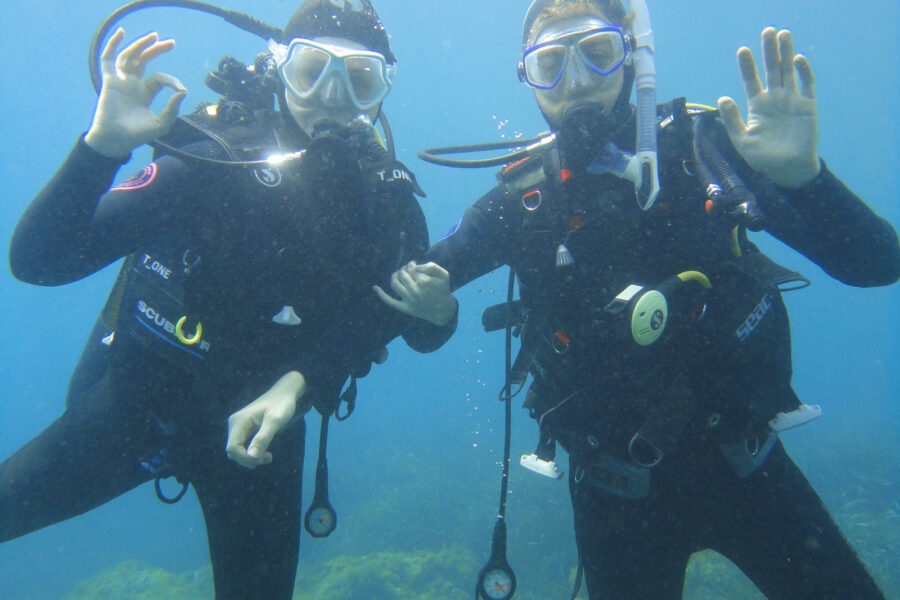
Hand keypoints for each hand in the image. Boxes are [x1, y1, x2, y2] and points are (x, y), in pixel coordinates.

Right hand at [84, 28, 186, 157]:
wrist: (116, 141)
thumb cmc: (137, 135)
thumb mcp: (161, 124)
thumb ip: (173, 109)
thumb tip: (183, 91)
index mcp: (144, 93)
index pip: (160, 79)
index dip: (172, 81)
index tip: (182, 89)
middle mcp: (132, 84)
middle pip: (144, 60)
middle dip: (157, 50)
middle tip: (171, 42)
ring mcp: (120, 81)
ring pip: (130, 56)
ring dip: (141, 45)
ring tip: (154, 36)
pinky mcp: (110, 81)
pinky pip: (108, 59)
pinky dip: (113, 44)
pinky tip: (121, 33)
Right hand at [225, 371, 308, 467]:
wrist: (285, 393)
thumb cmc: (282, 405)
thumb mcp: (275, 421)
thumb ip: (263, 438)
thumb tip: (251, 457)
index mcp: (239, 421)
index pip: (232, 448)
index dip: (245, 458)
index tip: (264, 458)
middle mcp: (235, 423)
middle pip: (233, 451)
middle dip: (249, 459)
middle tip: (269, 457)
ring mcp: (238, 426)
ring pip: (237, 450)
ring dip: (250, 458)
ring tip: (268, 456)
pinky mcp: (244, 429)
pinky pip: (242, 446)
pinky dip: (252, 453)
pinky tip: (265, 454)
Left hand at [374, 261, 456, 325]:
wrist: (443, 310)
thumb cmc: (443, 290)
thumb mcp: (443, 274)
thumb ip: (431, 266)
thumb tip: (415, 265)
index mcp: (424, 282)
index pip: (412, 268)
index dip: (412, 265)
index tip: (414, 265)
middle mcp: (415, 291)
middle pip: (402, 274)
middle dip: (404, 269)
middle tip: (407, 269)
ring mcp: (409, 301)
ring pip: (395, 284)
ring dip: (395, 276)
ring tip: (399, 274)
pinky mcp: (405, 308)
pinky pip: (390, 301)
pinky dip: (381, 295)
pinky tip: (374, 287)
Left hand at [717, 27, 819, 188]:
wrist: (789, 170)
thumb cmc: (764, 159)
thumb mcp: (743, 140)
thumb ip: (733, 120)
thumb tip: (722, 98)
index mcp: (758, 106)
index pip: (751, 80)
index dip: (747, 66)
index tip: (742, 50)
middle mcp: (774, 99)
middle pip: (772, 70)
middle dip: (769, 51)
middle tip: (767, 31)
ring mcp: (792, 100)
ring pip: (788, 72)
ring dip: (786, 53)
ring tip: (783, 34)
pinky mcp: (807, 106)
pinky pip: (806, 84)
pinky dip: (802, 71)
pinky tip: (796, 59)